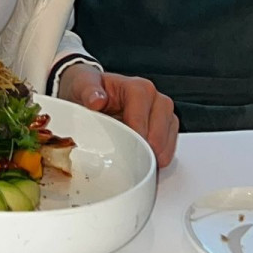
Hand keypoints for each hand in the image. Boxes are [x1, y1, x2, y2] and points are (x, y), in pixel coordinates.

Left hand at [57, 64, 178, 167]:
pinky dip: (161, 157)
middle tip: (137, 162)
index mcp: (136, 87)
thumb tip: (96, 100)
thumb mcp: (83, 85)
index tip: (131, 146)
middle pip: (163, 122)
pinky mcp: (164, 128)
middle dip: (151, 145)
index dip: (138, 129)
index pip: (143, 107)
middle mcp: (153, 97)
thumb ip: (88, 90)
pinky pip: (170, 144)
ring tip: (141, 166)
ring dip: (159, 154)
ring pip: (169, 135)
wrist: (91, 94)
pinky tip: (146, 165)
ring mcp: (161, 113)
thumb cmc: (90, 90)